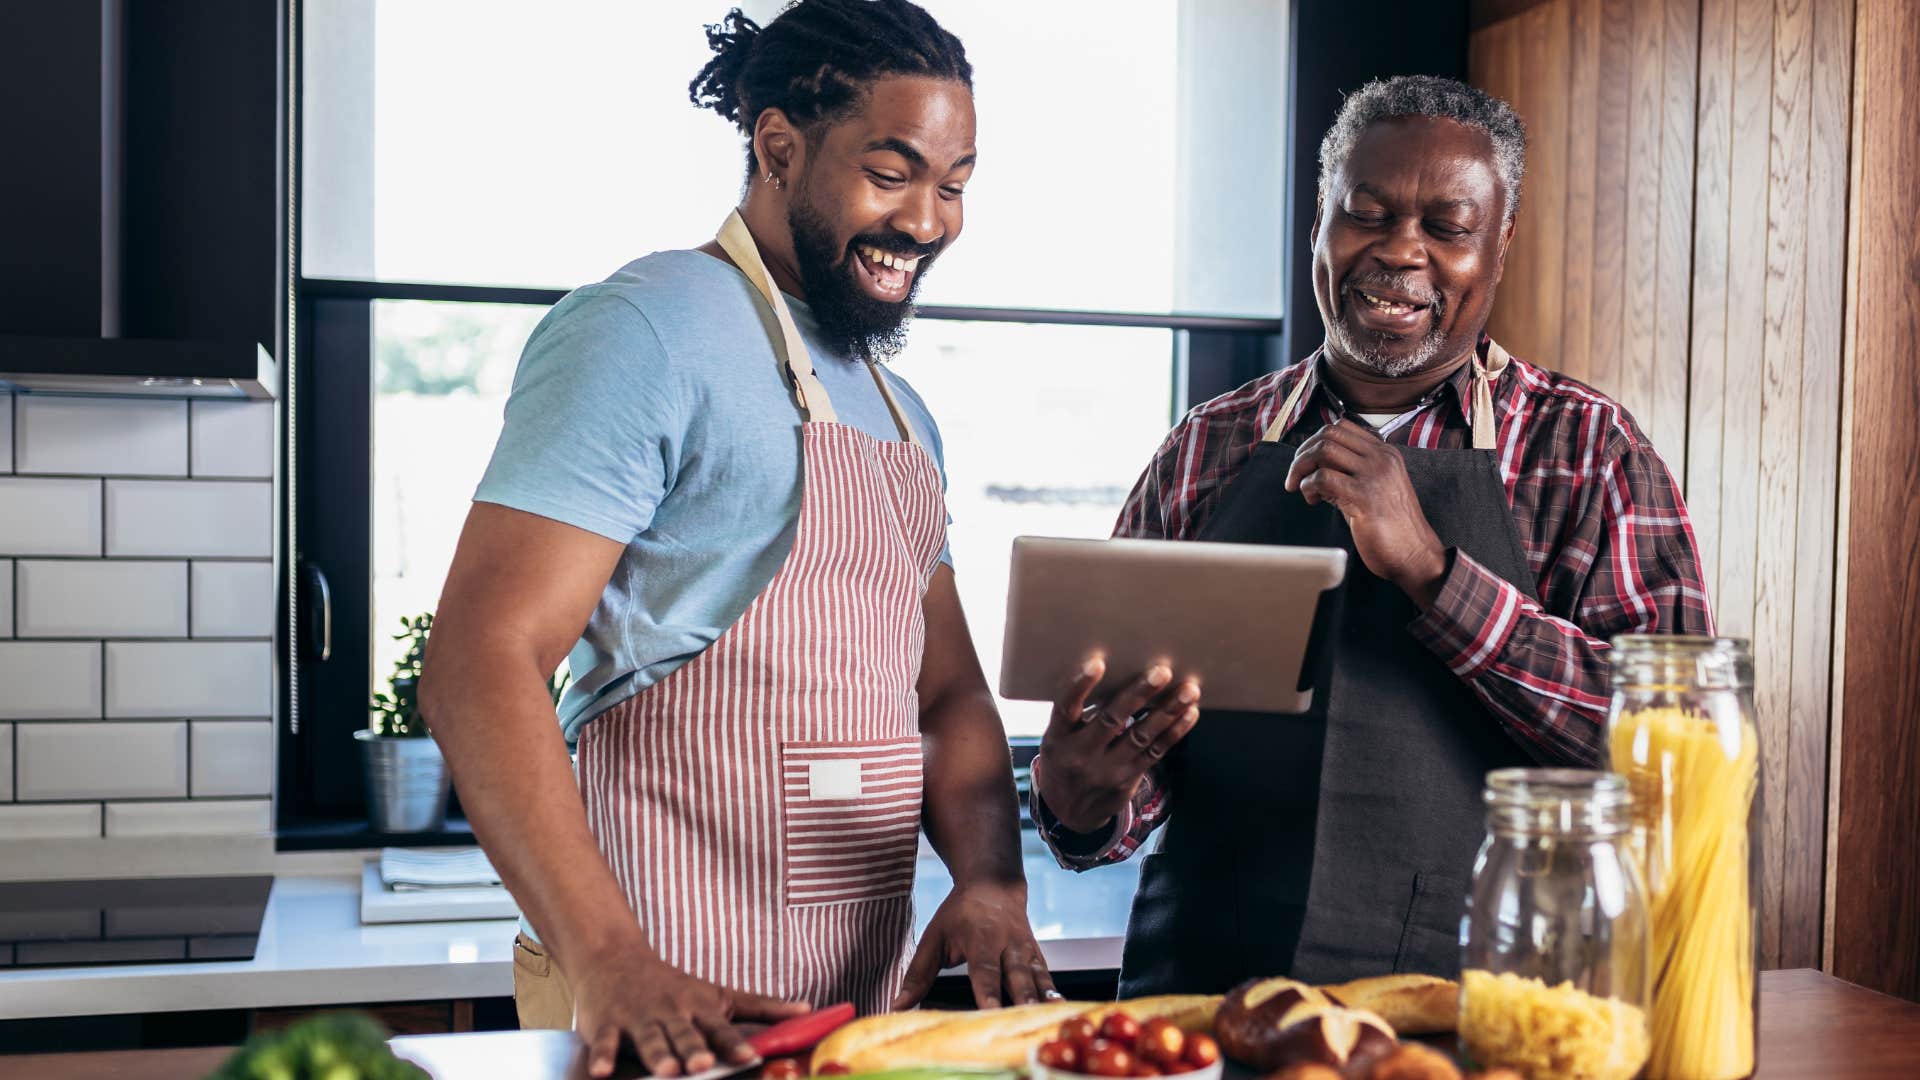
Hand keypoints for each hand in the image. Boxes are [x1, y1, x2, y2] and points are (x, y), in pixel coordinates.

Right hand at [568, 941, 811, 1077]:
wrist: (615, 957)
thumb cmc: (674, 985)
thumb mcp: (719, 993)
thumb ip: (762, 1006)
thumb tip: (808, 1011)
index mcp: (698, 1008)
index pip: (720, 1029)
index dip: (734, 1043)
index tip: (750, 1057)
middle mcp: (670, 1013)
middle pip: (684, 1034)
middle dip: (694, 1049)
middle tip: (703, 1065)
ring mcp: (638, 1018)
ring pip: (649, 1039)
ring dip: (657, 1054)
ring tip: (666, 1071)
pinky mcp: (607, 1024)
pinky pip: (605, 1043)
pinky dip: (603, 1057)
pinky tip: (602, 1073)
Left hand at [893, 880, 1056, 1009]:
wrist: (993, 884)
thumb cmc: (959, 913)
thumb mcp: (934, 937)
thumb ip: (918, 974)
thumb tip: (899, 1005)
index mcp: (980, 937)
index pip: (983, 969)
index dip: (987, 991)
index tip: (989, 1011)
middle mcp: (1007, 942)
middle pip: (1015, 974)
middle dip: (1021, 998)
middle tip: (1024, 1019)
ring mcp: (1025, 946)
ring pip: (1035, 974)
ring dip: (1040, 996)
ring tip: (1046, 1016)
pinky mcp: (1035, 952)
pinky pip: (1045, 972)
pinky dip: (1051, 989)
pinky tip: (1058, 1005)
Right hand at [1036, 658, 1200, 834]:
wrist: (1068, 813)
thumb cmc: (1064, 760)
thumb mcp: (1057, 739)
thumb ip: (1076, 715)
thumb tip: (1115, 676)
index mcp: (1057, 737)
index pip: (1066, 708)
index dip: (1080, 686)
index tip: (1097, 663)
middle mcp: (1080, 753)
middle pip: (1111, 720)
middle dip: (1139, 695)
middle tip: (1162, 672)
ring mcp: (1106, 769)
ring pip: (1141, 736)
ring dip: (1168, 712)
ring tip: (1189, 691)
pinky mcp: (1127, 779)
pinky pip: (1155, 753)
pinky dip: (1174, 732)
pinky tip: (1190, 713)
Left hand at [1284, 418, 1448, 605]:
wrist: (1415, 554)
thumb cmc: (1390, 527)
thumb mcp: (1370, 489)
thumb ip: (1347, 473)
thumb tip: (1312, 466)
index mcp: (1385, 453)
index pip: (1341, 427)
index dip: (1316, 442)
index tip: (1307, 464)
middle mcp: (1381, 458)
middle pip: (1329, 434)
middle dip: (1303, 453)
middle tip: (1296, 477)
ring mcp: (1374, 475)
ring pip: (1324, 450)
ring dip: (1301, 468)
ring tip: (1300, 488)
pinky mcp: (1364, 496)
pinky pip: (1323, 477)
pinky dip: (1308, 486)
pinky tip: (1312, 500)